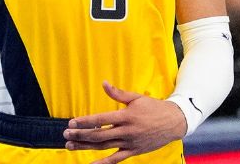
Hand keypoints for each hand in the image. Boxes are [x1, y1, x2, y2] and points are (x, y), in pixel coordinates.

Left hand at [64, 81, 186, 163]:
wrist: (174, 122)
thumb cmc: (154, 108)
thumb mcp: (136, 98)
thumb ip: (118, 93)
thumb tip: (104, 83)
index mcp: (126, 115)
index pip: (100, 120)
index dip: (85, 122)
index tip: (71, 123)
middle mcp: (126, 130)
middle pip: (98, 135)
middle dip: (80, 135)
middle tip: (66, 135)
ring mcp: (129, 142)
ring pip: (103, 146)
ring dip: (85, 147)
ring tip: (70, 146)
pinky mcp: (133, 151)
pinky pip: (116, 159)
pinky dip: (103, 163)